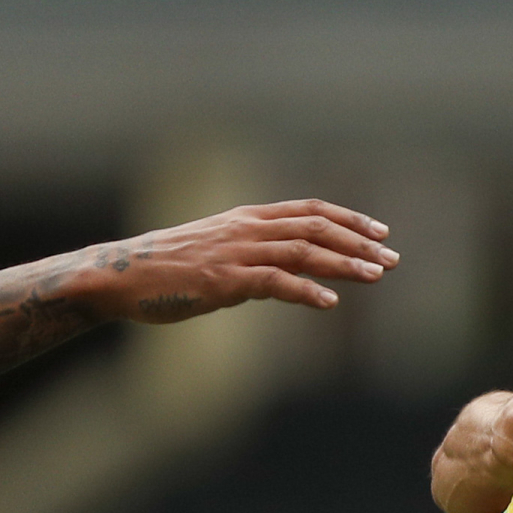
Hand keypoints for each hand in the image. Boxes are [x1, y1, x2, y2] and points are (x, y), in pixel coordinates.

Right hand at [82, 200, 397, 320]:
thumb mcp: (214, 253)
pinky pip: (274, 282)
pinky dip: (305, 291)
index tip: (380, 232)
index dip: (348, 219)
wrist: (120, 276)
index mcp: (246, 218)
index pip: (309, 209)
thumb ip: (251, 259)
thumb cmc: (165, 270)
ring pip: (303, 250)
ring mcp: (235, 252)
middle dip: (359, 242)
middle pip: (316, 227)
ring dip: (344, 263)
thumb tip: (281, 278)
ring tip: (376, 276)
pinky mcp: (223, 280)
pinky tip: (330, 303)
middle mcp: (246, 229)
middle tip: (392, 259)